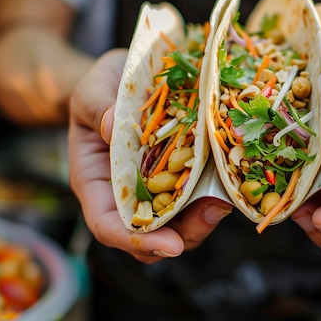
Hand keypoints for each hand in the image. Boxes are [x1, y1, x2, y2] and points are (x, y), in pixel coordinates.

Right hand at [68, 49, 231, 263]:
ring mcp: (155, 186)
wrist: (123, 75)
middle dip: (183, 234)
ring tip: (225, 200)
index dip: (137, 241)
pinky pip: (197, 193)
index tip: (170, 245)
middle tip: (213, 212)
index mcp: (95, 182)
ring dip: (204, 218)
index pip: (108, 225)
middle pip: (151, 234)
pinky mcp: (181, 173)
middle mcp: (125, 193)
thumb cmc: (100, 85)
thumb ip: (97, 108)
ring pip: (179, 222)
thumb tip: (112, 126)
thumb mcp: (90, 89)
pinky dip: (213, 192)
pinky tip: (230, 178)